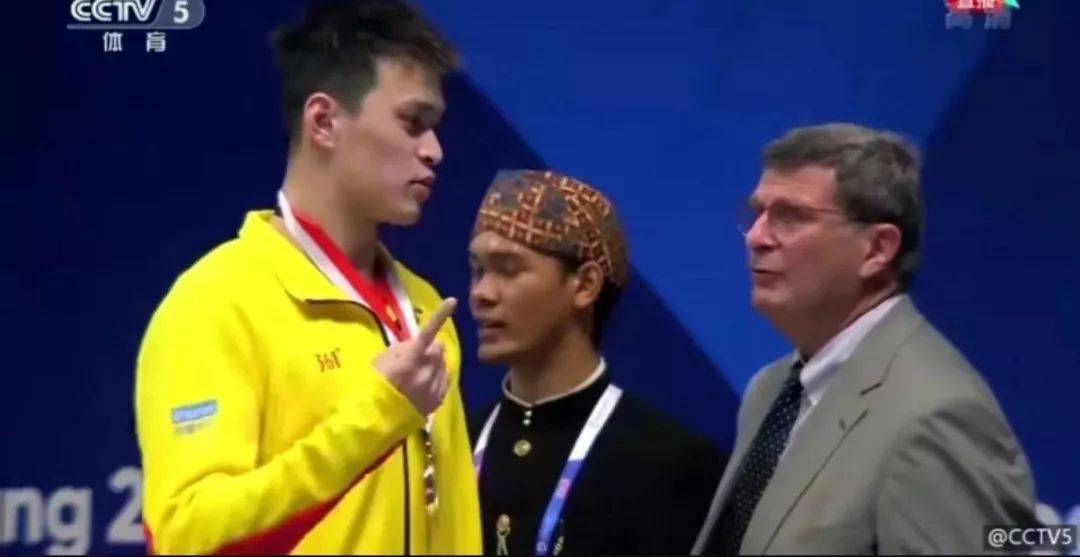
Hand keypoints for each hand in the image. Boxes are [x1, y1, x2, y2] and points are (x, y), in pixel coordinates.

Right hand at [373, 297, 455, 415]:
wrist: (376, 419)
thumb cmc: (373, 385)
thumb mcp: (381, 360)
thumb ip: (402, 348)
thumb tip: (417, 343)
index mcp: (410, 359)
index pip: (428, 332)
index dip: (441, 315)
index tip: (453, 300)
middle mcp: (426, 372)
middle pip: (438, 349)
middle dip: (431, 348)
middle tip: (416, 355)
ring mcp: (433, 387)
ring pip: (443, 365)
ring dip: (435, 363)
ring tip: (418, 371)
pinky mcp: (437, 400)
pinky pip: (445, 381)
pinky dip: (439, 376)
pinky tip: (428, 379)